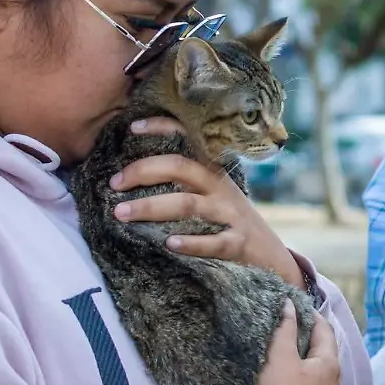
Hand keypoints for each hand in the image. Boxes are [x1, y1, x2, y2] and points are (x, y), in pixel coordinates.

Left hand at [111, 117, 305, 287]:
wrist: (271, 256)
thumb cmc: (229, 222)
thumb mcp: (213, 194)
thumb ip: (185, 181)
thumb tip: (134, 172)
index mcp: (212, 170)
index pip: (187, 139)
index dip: (161, 128)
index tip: (132, 128)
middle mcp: (220, 188)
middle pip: (180, 167)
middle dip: (143, 172)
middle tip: (114, 183)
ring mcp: (230, 215)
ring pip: (187, 205)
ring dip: (150, 207)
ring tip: (120, 213)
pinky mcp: (238, 244)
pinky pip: (214, 242)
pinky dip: (191, 243)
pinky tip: (169, 244)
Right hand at [256, 299, 341, 384]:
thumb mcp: (279, 357)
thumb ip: (285, 329)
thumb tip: (290, 304)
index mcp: (330, 365)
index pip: (326, 332)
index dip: (313, 317)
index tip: (301, 309)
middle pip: (327, 359)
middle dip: (313, 346)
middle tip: (295, 338)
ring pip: (325, 384)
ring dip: (313, 374)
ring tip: (295, 371)